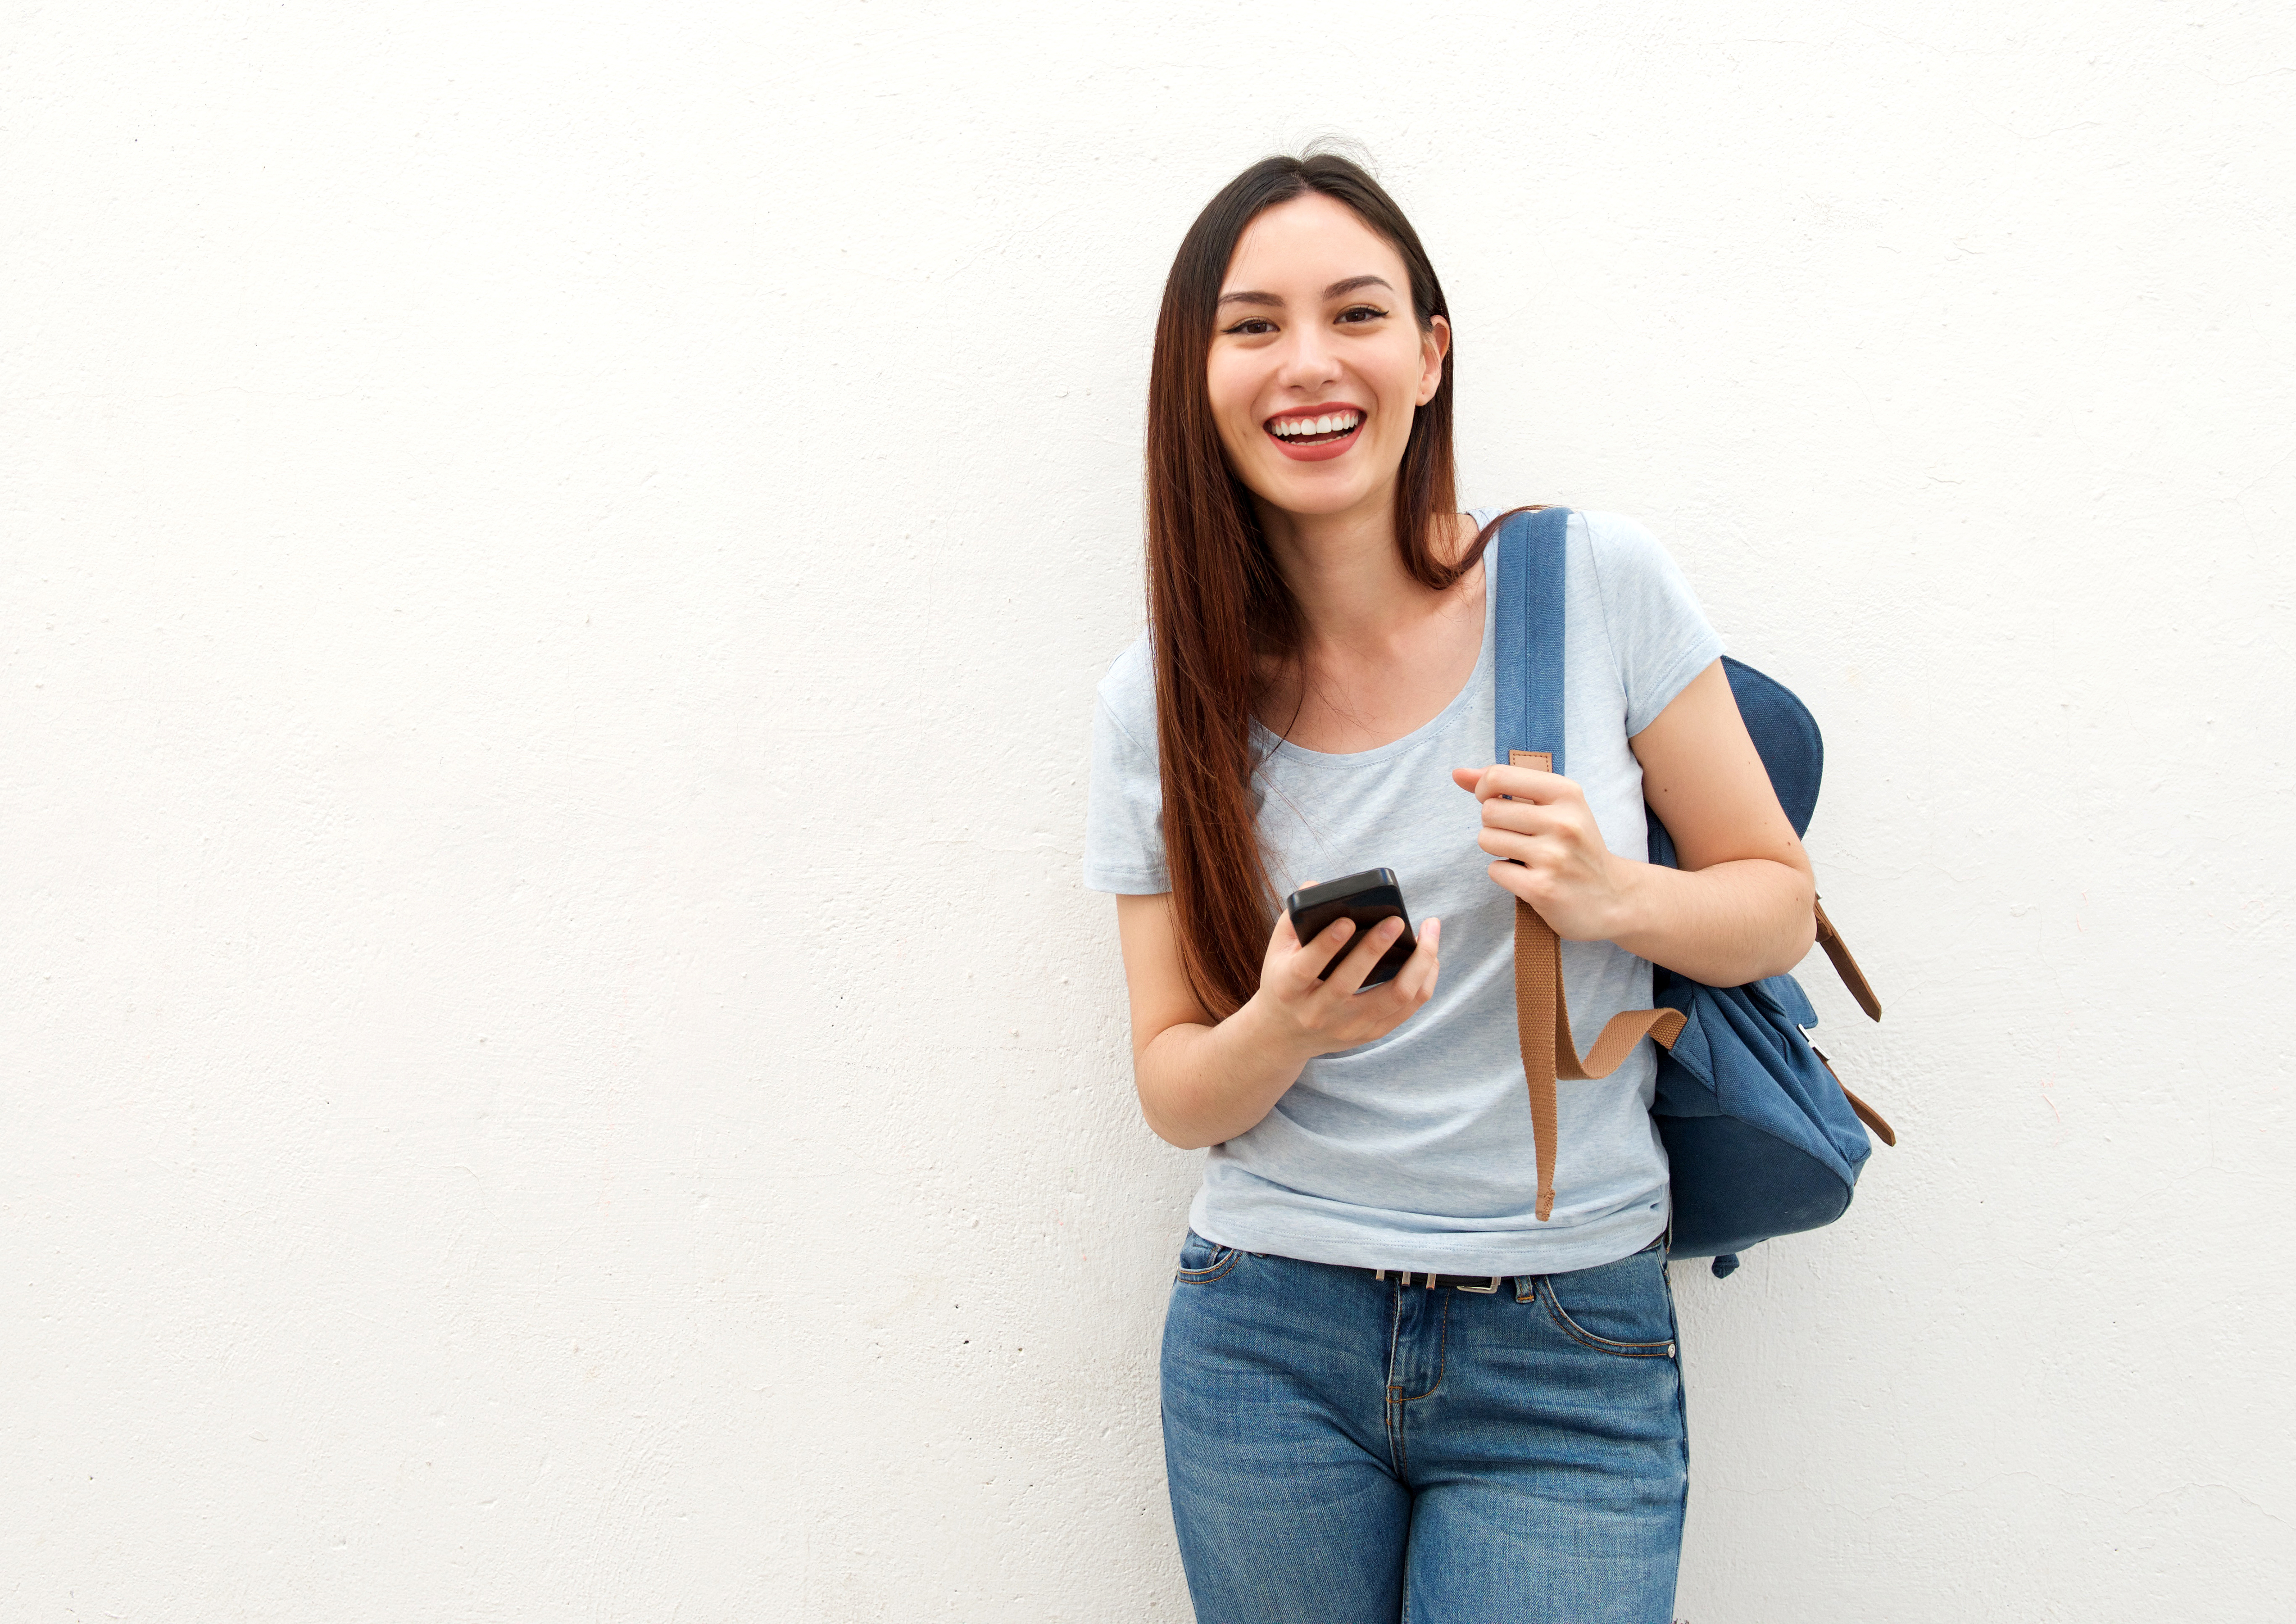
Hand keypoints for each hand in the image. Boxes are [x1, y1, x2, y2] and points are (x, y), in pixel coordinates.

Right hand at [1246, 907, 1441, 1061]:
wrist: (1284, 1034)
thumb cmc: (1284, 981)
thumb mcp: (1277, 951)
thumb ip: (1293, 918)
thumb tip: (1317, 886)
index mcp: (1288, 987)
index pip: (1306, 967)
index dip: (1326, 945)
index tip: (1347, 920)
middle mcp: (1316, 1012)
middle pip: (1350, 983)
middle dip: (1375, 949)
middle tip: (1396, 920)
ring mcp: (1346, 1027)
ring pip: (1393, 998)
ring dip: (1417, 963)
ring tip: (1429, 933)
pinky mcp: (1369, 1034)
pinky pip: (1407, 1009)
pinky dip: (1424, 980)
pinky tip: (1431, 957)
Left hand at [1452, 763, 1635, 940]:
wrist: (1613, 898)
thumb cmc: (1576, 847)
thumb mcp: (1555, 806)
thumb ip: (1505, 786)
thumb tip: (1458, 773)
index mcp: (1567, 794)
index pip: (1499, 776)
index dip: (1484, 788)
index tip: (1494, 800)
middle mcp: (1562, 822)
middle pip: (1488, 810)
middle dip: (1494, 824)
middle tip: (1519, 836)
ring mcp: (1553, 857)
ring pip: (1487, 839)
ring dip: (1497, 850)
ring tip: (1524, 856)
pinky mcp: (1542, 888)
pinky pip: (1495, 870)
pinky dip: (1506, 875)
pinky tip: (1529, 877)